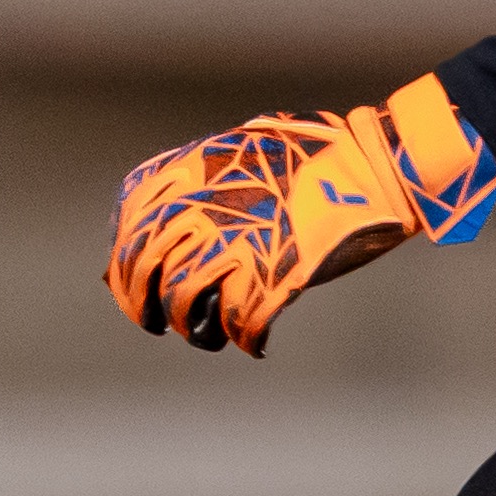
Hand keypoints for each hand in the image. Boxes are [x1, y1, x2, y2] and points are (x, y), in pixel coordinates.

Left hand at [105, 76, 495, 355]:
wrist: (373, 165)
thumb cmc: (315, 157)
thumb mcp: (243, 153)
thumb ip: (199, 187)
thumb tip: (163, 233)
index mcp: (191, 173)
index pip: (130, 229)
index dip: (122, 268)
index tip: (130, 289)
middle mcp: (201, 206)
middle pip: (144, 270)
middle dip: (143, 305)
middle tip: (158, 321)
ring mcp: (233, 241)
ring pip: (182, 303)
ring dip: (191, 328)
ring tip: (208, 335)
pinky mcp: (269, 274)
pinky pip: (235, 323)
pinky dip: (241, 340)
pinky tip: (254, 342)